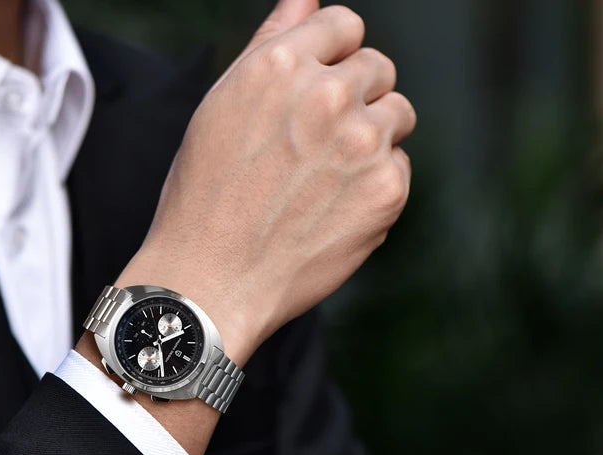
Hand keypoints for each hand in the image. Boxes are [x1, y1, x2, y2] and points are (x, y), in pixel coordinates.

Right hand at [117, 0, 415, 365]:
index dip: (330, 59)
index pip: (344, 25)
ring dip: (371, 137)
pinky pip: (398, 166)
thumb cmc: (204, 195)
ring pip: (396, 114)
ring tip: (321, 179)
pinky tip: (330, 210)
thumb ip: (273, 42)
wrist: (211, 280)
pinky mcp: (387, 189)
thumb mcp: (222, 107)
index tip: (313, 93)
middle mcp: (327, 94)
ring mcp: (363, 142)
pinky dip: (373, 185)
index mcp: (280, 64)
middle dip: (352, 98)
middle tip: (310, 147)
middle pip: (376, 67)